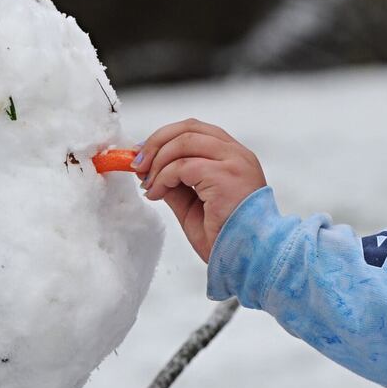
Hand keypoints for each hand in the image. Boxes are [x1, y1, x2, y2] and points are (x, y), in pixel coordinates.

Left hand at [133, 119, 265, 261]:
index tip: (142, 153)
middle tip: (137, 165)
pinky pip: (183, 166)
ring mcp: (234, 162)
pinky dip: (163, 177)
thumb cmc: (227, 238)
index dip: (165, 137)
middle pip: (188, 128)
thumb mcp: (192, 206)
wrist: (249, 259)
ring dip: (157, 161)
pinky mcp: (225, 176)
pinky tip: (157, 194)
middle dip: (156, 143)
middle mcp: (237, 154)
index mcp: (234, 157)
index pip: (196, 130)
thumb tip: (147, 170)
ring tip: (148, 184)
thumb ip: (175, 184)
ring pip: (184, 142)